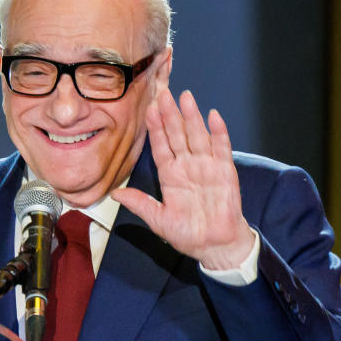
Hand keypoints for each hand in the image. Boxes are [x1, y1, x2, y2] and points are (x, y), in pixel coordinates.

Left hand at [112, 88, 254, 269]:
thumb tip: (115, 194)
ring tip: (185, 97)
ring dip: (192, 117)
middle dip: (170, 115)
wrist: (215, 247)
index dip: (155, 129)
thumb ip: (140, 204)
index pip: (161, 147)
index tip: (147, 110)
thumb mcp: (158, 221)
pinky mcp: (225, 172)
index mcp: (170, 176)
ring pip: (197, 136)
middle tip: (163, 93)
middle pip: (177, 135)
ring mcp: (206, 167)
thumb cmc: (187, 235)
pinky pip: (221, 148)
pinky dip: (218, 132)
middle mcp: (187, 167)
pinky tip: (213, 115)